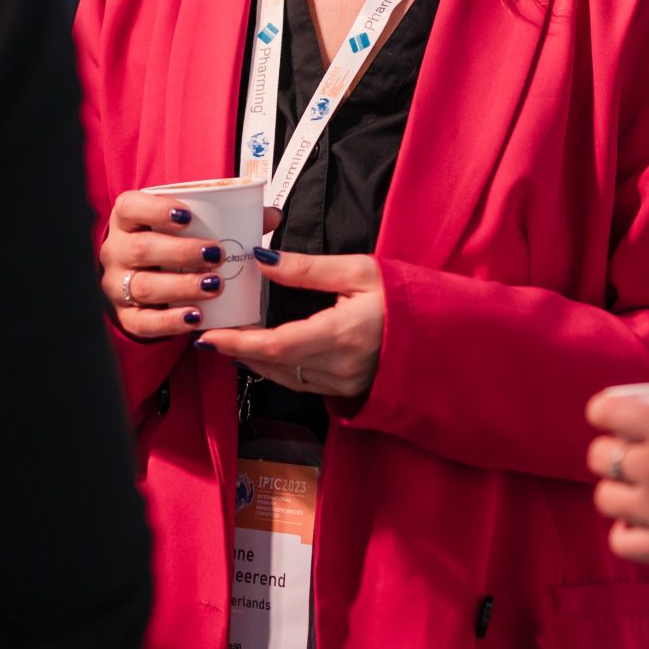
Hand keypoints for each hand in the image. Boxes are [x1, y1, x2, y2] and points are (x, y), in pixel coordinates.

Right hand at [95, 192, 275, 340]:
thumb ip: (230, 217)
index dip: (155, 209)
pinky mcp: (126, 316)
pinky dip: (170, 321)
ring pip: (143, 286)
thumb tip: (271, 215)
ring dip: (181, 286)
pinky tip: (196, 317)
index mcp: (128, 219)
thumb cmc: (172, 243)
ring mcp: (117, 285)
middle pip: (141, 249)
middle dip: (181, 252)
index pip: (130, 207)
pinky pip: (144, 322)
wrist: (147, 278)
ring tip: (214, 286)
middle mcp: (116, 250)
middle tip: (216, 254)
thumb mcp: (190, 226)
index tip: (188, 216)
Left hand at [194, 249, 383, 398]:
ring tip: (227, 339)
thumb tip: (262, 260)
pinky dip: (274, 368)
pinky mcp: (344, 388)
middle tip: (208, 331)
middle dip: (236, 350)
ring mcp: (342, 382)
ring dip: (252, 361)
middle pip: (272, 364)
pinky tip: (259, 354)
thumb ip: (308, 269)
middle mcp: (339, 366)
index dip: (238, 343)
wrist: (440, 334)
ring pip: (283, 377)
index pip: (276, 346)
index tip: (209, 334)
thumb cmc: (402, 297)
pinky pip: (299, 382)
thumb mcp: (359, 271)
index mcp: (341, 335)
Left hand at [585, 392, 648, 617]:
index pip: (607, 411)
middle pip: (598, 457)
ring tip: (635, 494)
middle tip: (627, 457)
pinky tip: (642, 528)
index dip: (604, 412)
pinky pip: (621, 543)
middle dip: (609, 454)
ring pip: (604, 499)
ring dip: (617, 494)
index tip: (611, 416)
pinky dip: (627, 535)